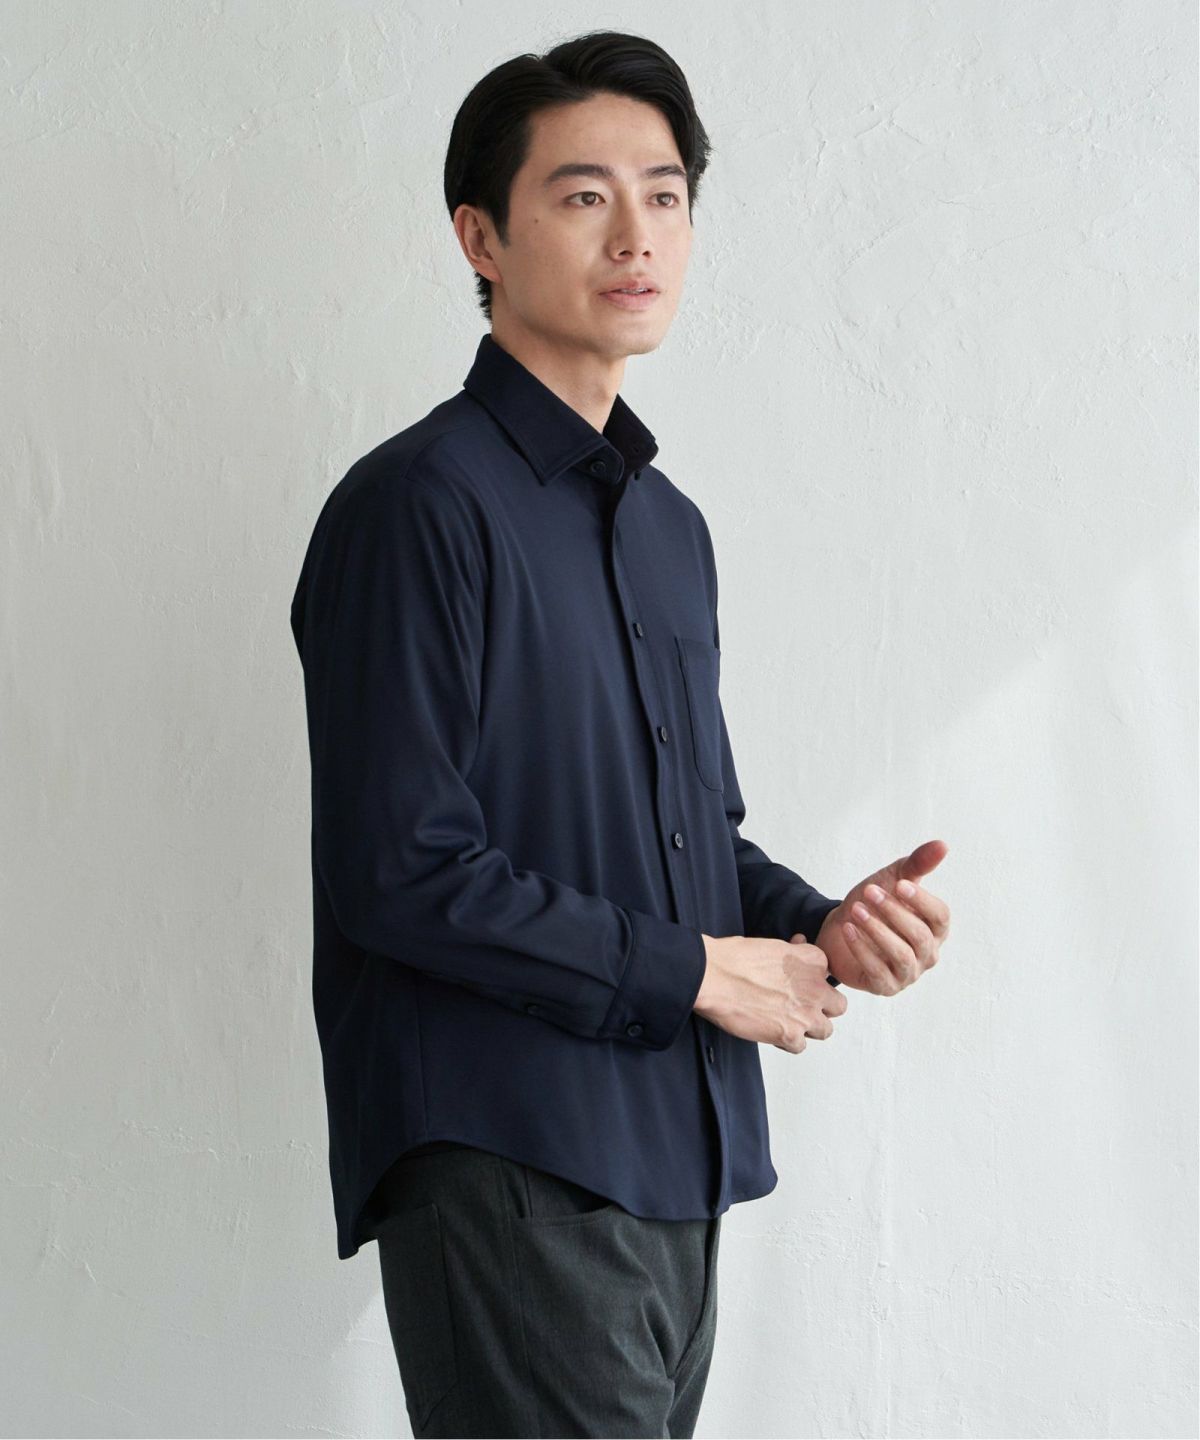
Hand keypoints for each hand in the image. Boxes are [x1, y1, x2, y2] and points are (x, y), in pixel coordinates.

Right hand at [694, 934, 848, 1053]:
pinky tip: (772, 1031)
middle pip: (838, 1006)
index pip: (829, 977)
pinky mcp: (790, 1035)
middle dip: (823, 1008)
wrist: (714, 976)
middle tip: (802, 1008)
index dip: (813, 982)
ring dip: (809, 1028)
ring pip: (826, 1030)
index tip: (799, 985)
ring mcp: (806, 1013)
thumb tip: (799, 943)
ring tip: (788, 1023)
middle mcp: (816, 987)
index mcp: (813, 961)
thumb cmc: (734, 958)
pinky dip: (787, 1042)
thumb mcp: (771, 944)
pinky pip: (800, 1046)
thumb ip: (793, 950)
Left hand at [815, 839, 949, 995]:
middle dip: (894, 912)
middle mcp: (927, 953)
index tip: (900, 884)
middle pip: (920, 936)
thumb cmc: (873, 903)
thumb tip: (942, 845)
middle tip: (869, 891)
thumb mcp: (892, 879)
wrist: (839, 925)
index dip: (923, 901)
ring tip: (856, 910)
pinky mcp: (885, 986)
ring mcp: (907, 973)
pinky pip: (877, 971)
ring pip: (901, 955)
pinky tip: (848, 929)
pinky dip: (862, 949)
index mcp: (935, 928)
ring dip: (878, 931)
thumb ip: (917, 865)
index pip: (941, 917)